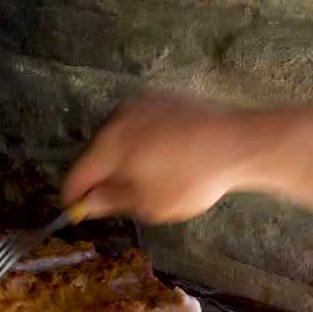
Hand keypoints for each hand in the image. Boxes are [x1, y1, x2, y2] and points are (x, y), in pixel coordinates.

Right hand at [62, 94, 254, 223]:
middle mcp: (118, 118)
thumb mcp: (148, 203)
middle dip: (99, 176)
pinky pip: (140, 126)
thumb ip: (111, 201)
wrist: (239, 143)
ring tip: (142, 181)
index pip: (77, 174)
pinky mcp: (163, 99)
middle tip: (112, 201)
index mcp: (108, 144)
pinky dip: (141, 144)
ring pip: (117, 138)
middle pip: (95, 153)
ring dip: (121, 159)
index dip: (73, 196)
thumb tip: (87, 202)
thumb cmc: (191, 178)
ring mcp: (141, 104)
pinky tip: (161, 160)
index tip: (74, 212)